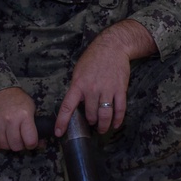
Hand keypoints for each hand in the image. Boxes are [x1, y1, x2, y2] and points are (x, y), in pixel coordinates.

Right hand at [0, 87, 38, 150]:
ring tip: (10, 139)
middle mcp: (10, 120)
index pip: (30, 140)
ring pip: (4, 146)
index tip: (31, 142)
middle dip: (20, 146)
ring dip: (8, 145)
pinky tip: (1, 138)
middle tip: (20, 141)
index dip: (32, 144)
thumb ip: (35, 125)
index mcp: (24, 115)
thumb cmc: (16, 99)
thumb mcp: (30, 107)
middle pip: (16, 145)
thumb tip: (41, 143)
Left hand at [55, 20, 156, 135]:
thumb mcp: (79, 71)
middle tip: (91, 123)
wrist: (113, 46)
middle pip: (90, 114)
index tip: (59, 133)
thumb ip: (77, 88)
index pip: (67, 107)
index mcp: (78, 84)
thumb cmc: (93, 58)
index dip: (62, 122)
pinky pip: (120, 110)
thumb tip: (76, 103)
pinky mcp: (120, 90)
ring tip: (102, 129)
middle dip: (90, 122)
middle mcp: (92, 89)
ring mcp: (107, 90)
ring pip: (105, 115)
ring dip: (103, 125)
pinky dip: (118, 120)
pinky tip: (115, 124)